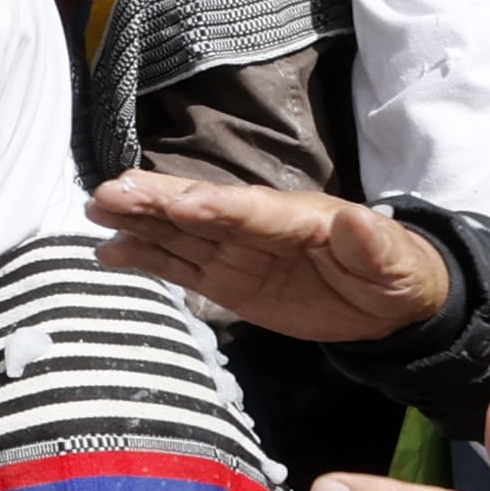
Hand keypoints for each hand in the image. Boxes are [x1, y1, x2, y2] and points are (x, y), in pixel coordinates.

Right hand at [85, 171, 450, 343]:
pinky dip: (144, 257)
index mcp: (297, 218)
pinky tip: (109, 252)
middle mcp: (256, 226)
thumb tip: (354, 219)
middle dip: (156, 200)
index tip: (180, 205)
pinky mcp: (226, 279)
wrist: (387, 299)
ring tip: (95, 209)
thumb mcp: (393, 260)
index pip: (251, 211)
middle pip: (200, 210)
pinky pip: (179, 266)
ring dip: (138, 220)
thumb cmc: (394, 271)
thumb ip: (371, 242)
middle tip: (110, 191)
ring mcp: (237, 251)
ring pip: (178, 233)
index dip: (216, 207)